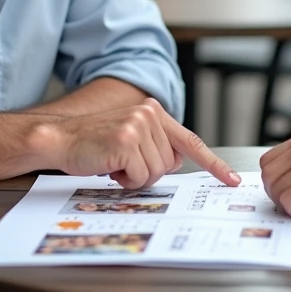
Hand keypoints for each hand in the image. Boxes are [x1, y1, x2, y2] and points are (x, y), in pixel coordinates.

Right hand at [51, 98, 239, 188]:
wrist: (59, 139)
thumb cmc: (93, 144)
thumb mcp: (131, 137)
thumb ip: (156, 145)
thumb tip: (176, 161)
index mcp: (154, 111)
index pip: (191, 141)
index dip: (213, 164)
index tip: (231, 180)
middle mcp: (150, 114)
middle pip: (170, 164)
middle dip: (147, 171)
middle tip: (122, 163)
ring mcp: (139, 125)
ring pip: (156, 172)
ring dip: (134, 176)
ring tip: (113, 162)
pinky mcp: (127, 140)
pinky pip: (139, 176)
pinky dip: (124, 179)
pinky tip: (108, 165)